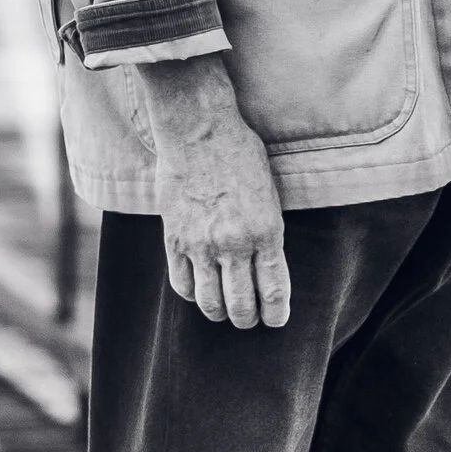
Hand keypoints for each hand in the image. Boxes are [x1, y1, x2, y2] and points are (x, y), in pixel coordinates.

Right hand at [137, 55, 288, 328]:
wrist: (199, 130)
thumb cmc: (241, 154)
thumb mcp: (270, 194)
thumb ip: (267, 232)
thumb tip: (266, 265)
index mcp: (266, 231)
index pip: (274, 291)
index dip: (276, 314)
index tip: (276, 321)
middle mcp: (233, 244)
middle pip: (241, 305)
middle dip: (248, 320)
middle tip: (249, 320)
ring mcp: (200, 244)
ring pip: (210, 302)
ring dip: (220, 313)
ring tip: (224, 312)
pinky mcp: (174, 238)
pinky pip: (181, 283)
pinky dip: (192, 294)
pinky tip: (199, 290)